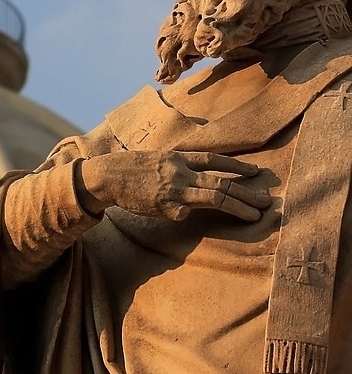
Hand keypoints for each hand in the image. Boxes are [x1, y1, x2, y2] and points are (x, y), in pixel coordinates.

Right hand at [76, 150, 271, 222]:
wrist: (108, 176)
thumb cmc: (130, 168)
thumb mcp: (157, 158)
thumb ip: (179, 167)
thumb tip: (197, 178)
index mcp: (179, 158)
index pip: (215, 160)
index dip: (237, 166)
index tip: (256, 173)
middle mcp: (181, 172)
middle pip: (221, 182)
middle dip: (246, 191)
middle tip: (266, 200)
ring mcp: (175, 191)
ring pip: (214, 198)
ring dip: (238, 207)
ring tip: (255, 214)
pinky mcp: (167, 208)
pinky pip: (185, 214)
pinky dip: (187, 214)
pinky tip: (180, 215)